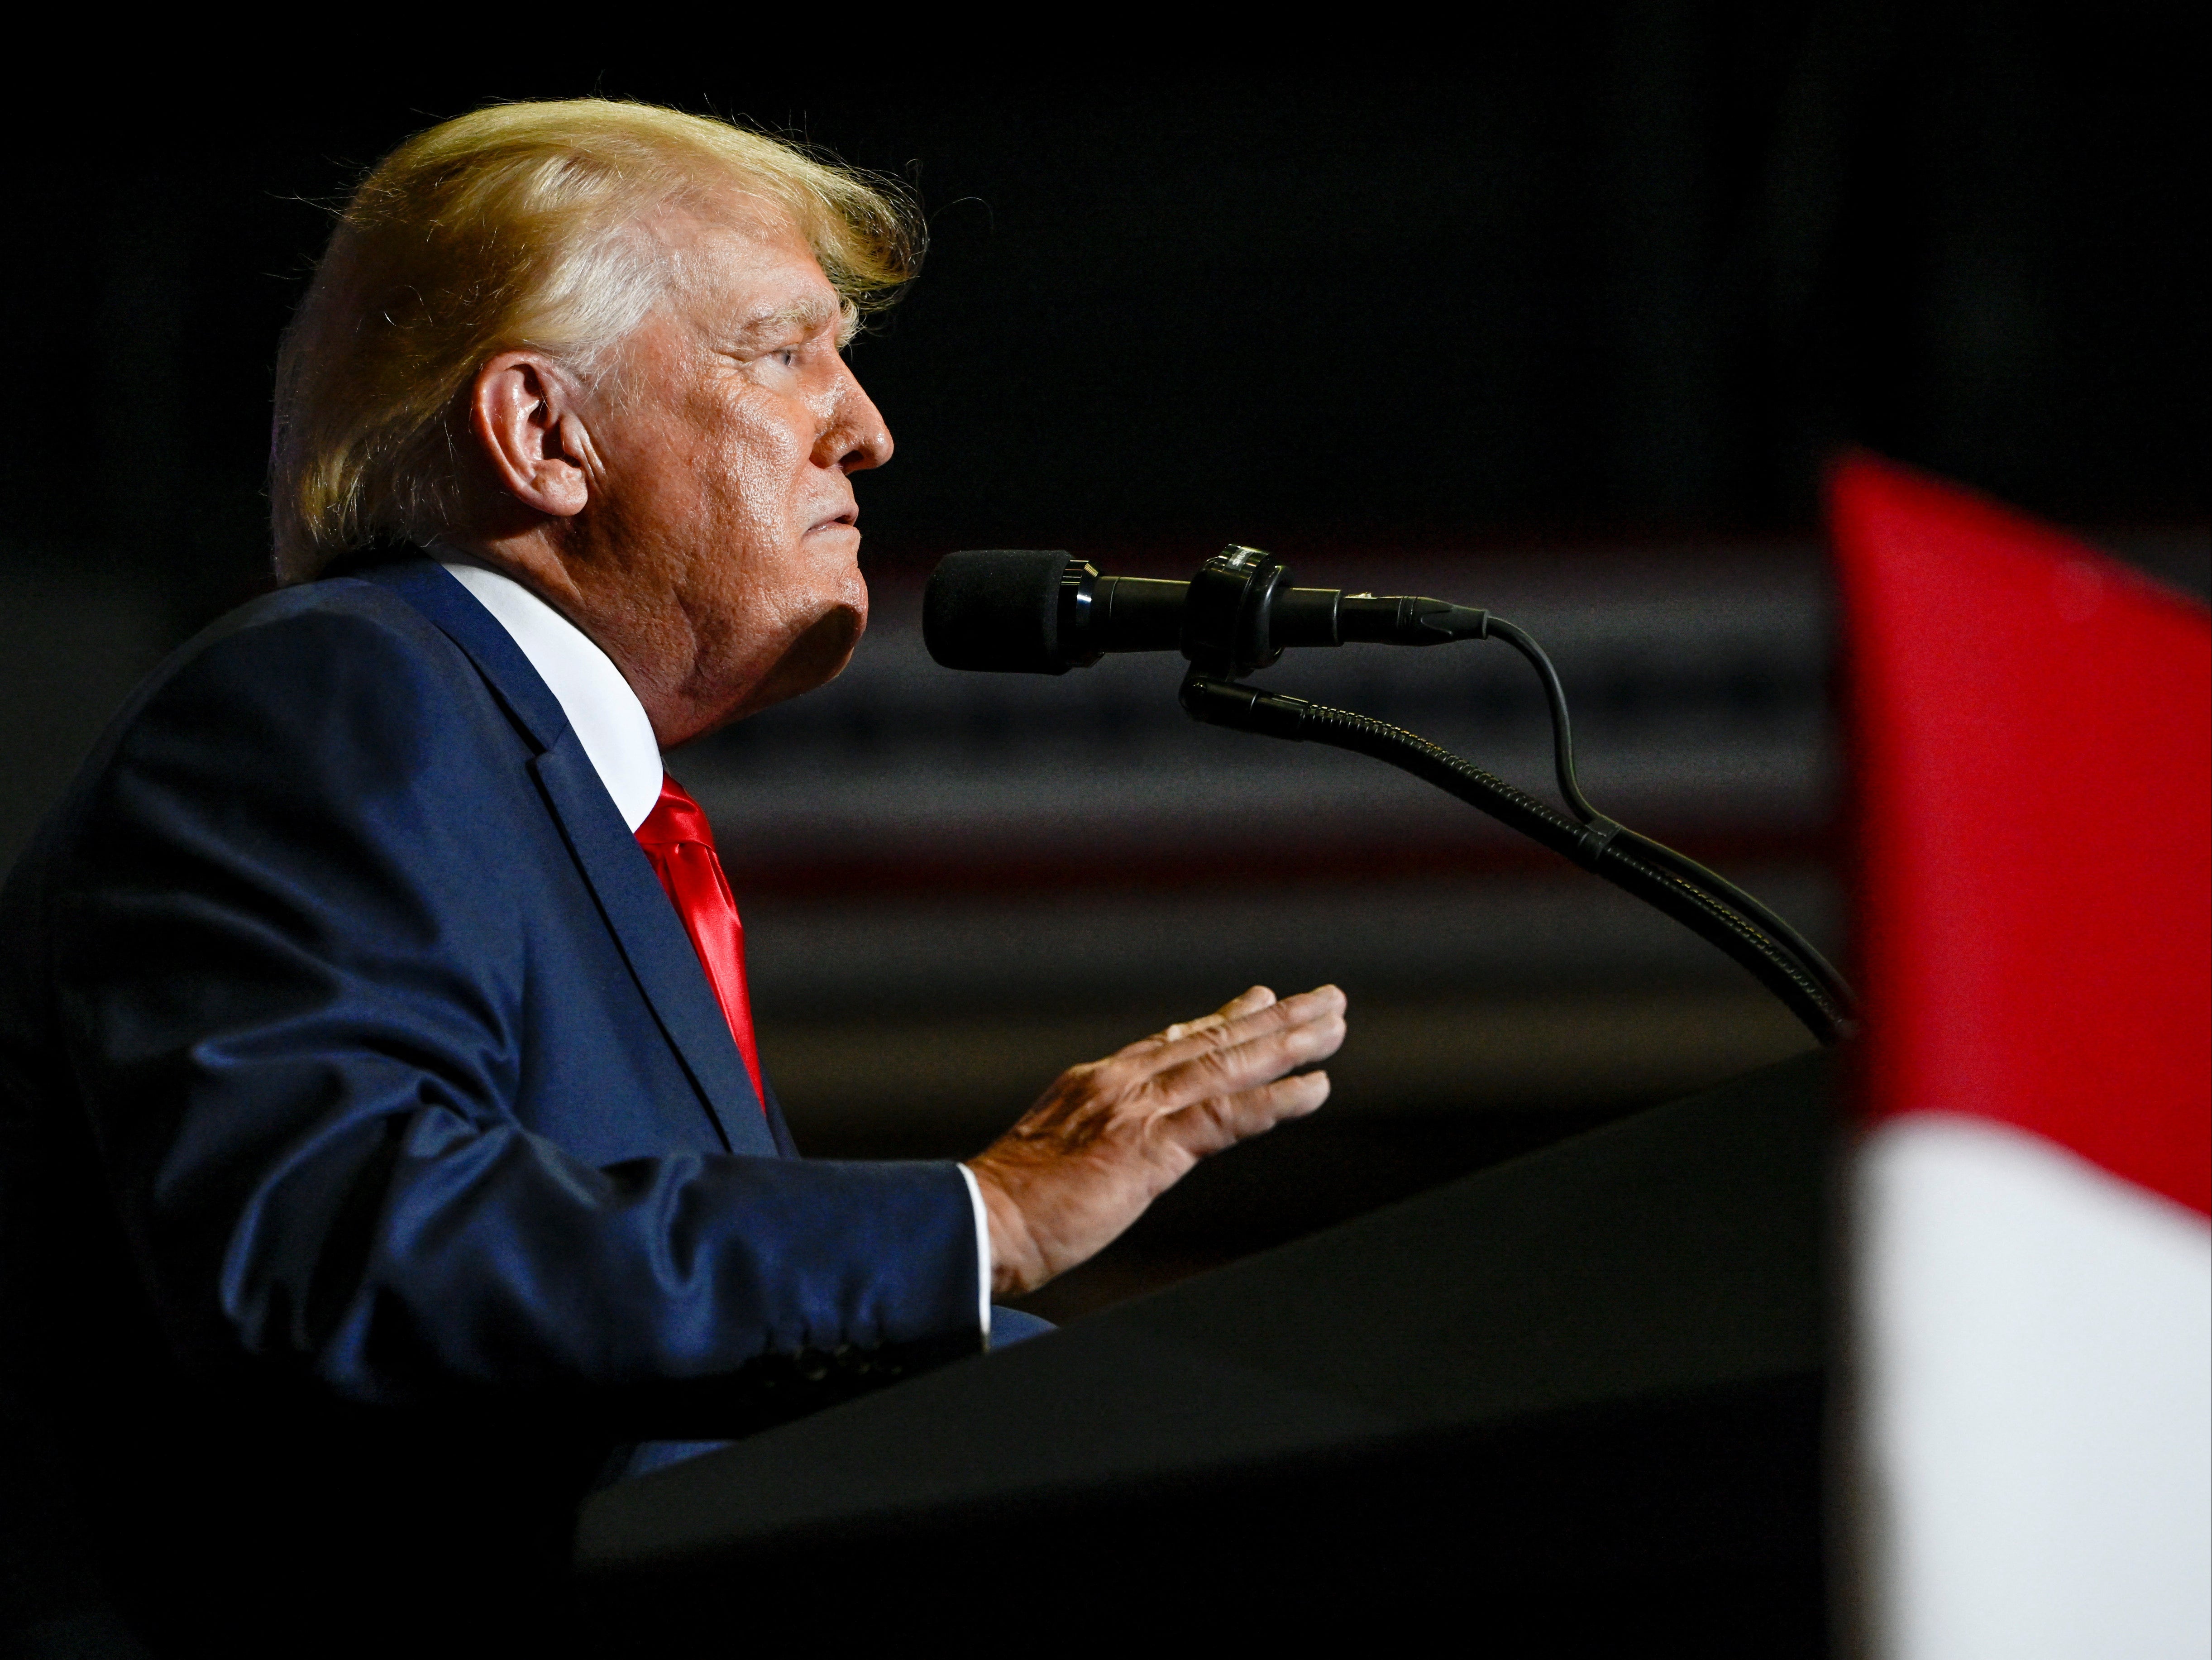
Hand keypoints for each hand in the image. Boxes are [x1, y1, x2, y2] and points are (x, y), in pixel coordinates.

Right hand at [964, 985, 1346, 1297]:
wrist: (976, 1224)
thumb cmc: (1010, 1207)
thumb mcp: (1060, 1151)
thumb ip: (1098, 1131)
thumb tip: (1122, 1136)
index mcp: (1096, 1082)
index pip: (1174, 1042)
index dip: (1224, 1019)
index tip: (1261, 999)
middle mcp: (1120, 1083)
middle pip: (1213, 1040)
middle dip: (1275, 1019)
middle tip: (1325, 1000)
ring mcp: (1136, 1111)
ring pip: (1228, 1064)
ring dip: (1289, 1043)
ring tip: (1334, 1025)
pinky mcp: (1148, 1150)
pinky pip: (1226, 1117)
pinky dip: (1275, 1100)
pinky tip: (1316, 1088)